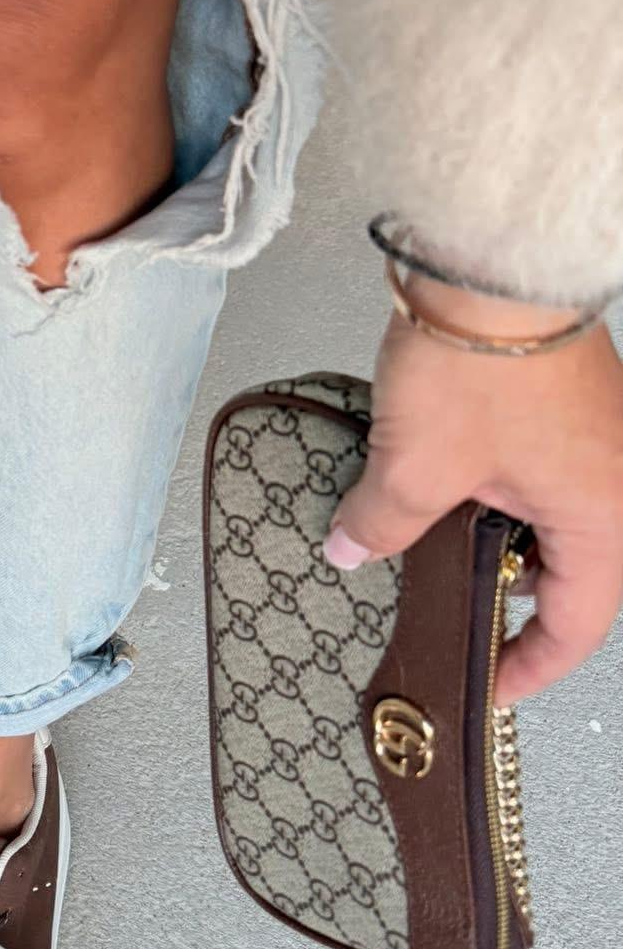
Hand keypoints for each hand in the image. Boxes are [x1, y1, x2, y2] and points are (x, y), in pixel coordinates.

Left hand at [325, 279, 622, 701]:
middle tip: (450, 618)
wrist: (488, 261)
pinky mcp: (561, 403)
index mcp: (601, 518)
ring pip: (545, 516)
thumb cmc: (481, 361)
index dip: (529, 666)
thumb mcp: (415, 465)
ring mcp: (591, 439)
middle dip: (507, 597)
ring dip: (492, 537)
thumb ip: (382, 523)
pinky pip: (534, 471)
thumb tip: (350, 551)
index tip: (490, 687)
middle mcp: (612, 483)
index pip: (578, 625)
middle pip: (568, 571)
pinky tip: (435, 487)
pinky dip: (488, 490)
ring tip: (426, 549)